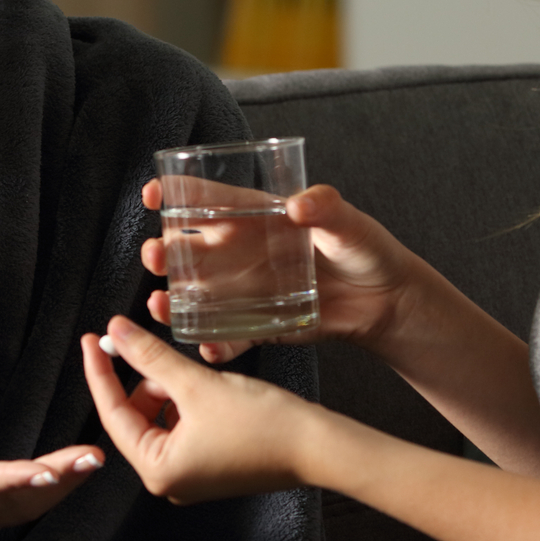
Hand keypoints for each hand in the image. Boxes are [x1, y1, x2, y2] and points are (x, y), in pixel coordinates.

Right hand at [0, 397, 103, 540]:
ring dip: (61, 488)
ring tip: (94, 462)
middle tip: (94, 457)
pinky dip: (50, 496)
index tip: (50, 470)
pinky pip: (20, 512)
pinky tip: (74, 475)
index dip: (17, 478)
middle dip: (57, 479)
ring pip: (22, 509)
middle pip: (13, 498)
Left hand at [80, 316, 316, 504]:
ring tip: (186, 370)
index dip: (100, 371)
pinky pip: (182, 428)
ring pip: (159, 420)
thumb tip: (115, 332)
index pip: (112, 414)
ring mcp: (192, 476)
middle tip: (146, 347)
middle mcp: (170, 482)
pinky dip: (184, 402)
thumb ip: (151, 356)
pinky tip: (201, 385)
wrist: (317, 446)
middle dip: (142, 381)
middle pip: (135, 418)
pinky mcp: (211, 466)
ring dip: (165, 389)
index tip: (92, 339)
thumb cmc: (262, 423)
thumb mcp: (197, 383)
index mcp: (158, 471)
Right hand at [139, 180, 420, 363]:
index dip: (176, 193)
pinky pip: (227, 336)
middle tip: (154, 255)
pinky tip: (204, 347)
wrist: (387, 301)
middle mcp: (243, 252)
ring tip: (160, 304)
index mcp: (258, 217)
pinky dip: (212, 343)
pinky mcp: (260, 326)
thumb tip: (300, 204)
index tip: (153, 195)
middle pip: (191, 248)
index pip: (209, 200)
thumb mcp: (351, 223)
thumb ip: (328, 208)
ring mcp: (247, 290)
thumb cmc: (368, 250)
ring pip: (197, 294)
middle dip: (164, 250)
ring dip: (173, 298)